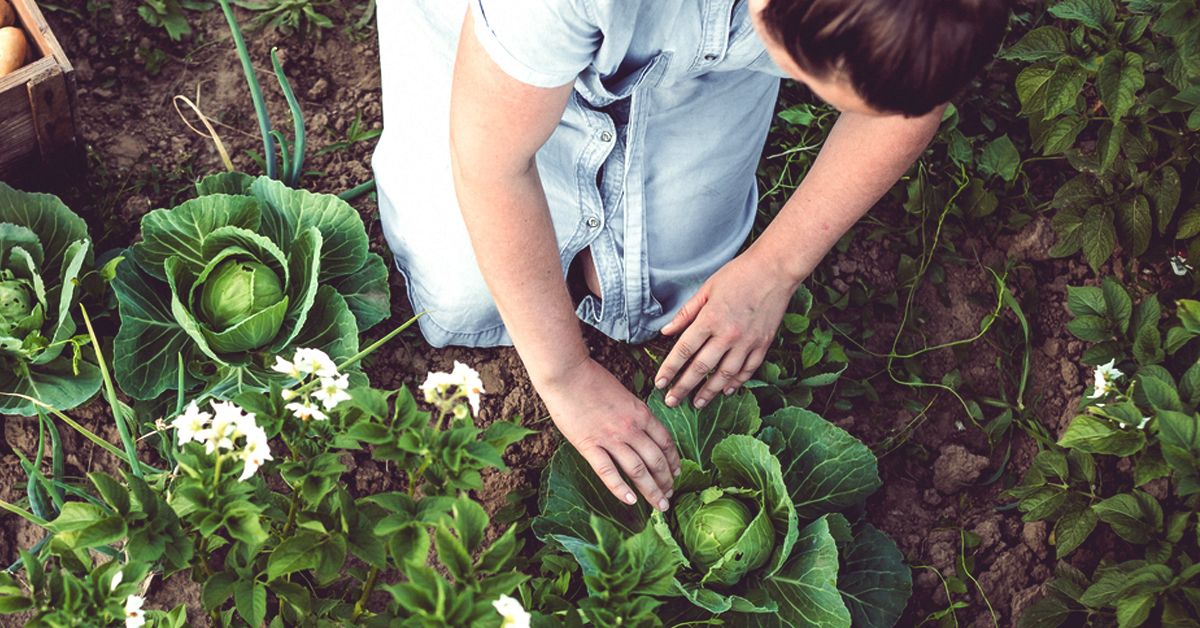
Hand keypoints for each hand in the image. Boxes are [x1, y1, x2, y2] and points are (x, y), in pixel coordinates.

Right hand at [538, 357, 681, 510]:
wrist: (568, 374)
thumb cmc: (593, 380)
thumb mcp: (624, 395)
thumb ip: (634, 415)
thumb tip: (641, 432)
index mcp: (641, 414)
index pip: (665, 442)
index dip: (674, 461)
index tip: (676, 474)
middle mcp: (631, 428)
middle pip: (656, 460)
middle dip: (666, 481)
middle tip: (669, 497)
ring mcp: (611, 438)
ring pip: (638, 470)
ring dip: (651, 490)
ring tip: (659, 506)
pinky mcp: (589, 445)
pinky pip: (608, 471)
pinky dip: (620, 488)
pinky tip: (630, 501)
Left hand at [655, 250, 800, 407]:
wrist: (775, 270)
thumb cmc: (738, 275)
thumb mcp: (707, 288)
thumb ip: (686, 313)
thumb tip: (666, 331)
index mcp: (710, 319)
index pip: (684, 350)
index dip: (670, 369)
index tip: (659, 384)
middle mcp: (727, 334)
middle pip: (701, 368)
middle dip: (683, 387)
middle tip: (672, 402)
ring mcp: (747, 342)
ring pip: (725, 375)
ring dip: (709, 391)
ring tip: (697, 403)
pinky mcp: (763, 344)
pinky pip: (748, 370)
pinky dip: (736, 383)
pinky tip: (726, 391)